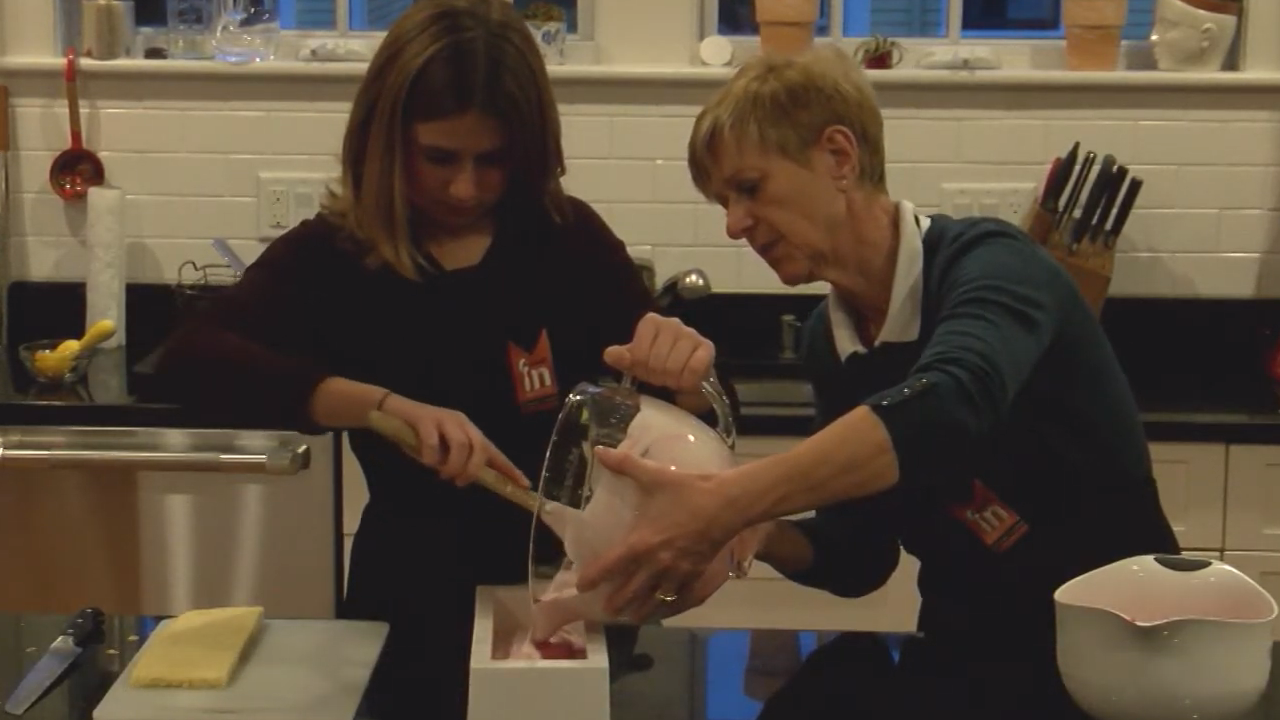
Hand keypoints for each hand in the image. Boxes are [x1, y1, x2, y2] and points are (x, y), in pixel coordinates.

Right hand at [380, 394, 527, 487]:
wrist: (392, 410)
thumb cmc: (417, 435)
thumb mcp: (441, 450)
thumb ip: (456, 460)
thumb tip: (467, 478)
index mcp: (468, 431)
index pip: (493, 451)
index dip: (509, 468)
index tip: (524, 484)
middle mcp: (462, 422)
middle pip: (480, 447)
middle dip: (472, 469)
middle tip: (459, 481)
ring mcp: (444, 418)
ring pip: (461, 445)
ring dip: (453, 465)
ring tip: (442, 473)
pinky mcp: (426, 418)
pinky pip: (434, 442)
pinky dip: (432, 457)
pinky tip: (427, 461)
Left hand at [575, 446, 739, 620]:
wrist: (726, 504)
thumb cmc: (687, 490)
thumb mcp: (653, 475)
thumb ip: (624, 464)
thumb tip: (599, 450)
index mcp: (641, 542)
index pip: (609, 566)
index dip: (592, 577)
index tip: (581, 585)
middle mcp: (655, 563)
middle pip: (629, 591)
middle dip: (615, 602)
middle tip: (604, 608)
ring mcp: (676, 572)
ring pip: (653, 600)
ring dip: (638, 610)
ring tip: (629, 616)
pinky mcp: (695, 574)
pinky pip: (677, 598)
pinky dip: (667, 607)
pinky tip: (662, 610)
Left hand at [604, 312, 713, 391]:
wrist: (685, 377)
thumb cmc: (658, 366)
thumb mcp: (636, 363)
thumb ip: (622, 358)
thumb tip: (610, 354)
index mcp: (652, 322)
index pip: (639, 351)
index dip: (641, 366)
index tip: (646, 370)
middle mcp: (672, 323)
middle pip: (656, 360)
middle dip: (657, 375)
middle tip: (661, 377)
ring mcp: (691, 334)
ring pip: (674, 365)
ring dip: (673, 379)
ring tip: (674, 378)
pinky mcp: (707, 347)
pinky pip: (694, 368)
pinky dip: (688, 380)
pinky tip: (687, 379)